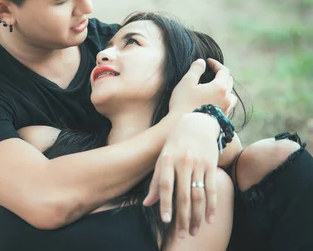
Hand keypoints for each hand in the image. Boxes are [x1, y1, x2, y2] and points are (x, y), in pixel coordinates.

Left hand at [143, 113, 219, 237]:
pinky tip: (209, 219)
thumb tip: (147, 203)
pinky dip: (211, 206)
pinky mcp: (211, 165)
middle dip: (183, 217)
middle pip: (183, 195)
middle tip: (182, 234)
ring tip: (194, 231)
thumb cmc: (175, 144)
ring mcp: (198, 164)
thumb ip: (156, 181)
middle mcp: (182, 162)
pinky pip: (212, 189)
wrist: (196, 124)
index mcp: (167, 160)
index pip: (165, 185)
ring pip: (199, 195)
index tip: (166, 220)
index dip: (165, 203)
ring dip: (197, 216)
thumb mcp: (162, 158)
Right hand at [169, 58, 234, 116]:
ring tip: (214, 87)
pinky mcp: (223, 119)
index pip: (224, 71)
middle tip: (211, 71)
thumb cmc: (184, 104)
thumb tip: (202, 62)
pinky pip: (227, 105)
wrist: (187, 128)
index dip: (216, 64)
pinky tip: (213, 100)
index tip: (208, 61)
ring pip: (231, 95)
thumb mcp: (186, 83)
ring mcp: (226, 110)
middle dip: (221, 74)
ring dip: (224, 88)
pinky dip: (222, 98)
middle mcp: (227, 98)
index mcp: (220, 88)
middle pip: (229, 81)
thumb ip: (195, 70)